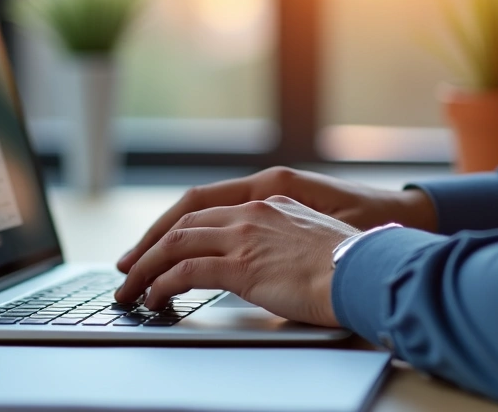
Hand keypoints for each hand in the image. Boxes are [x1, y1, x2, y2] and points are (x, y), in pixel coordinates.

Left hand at [113, 195, 360, 325]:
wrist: (368, 270)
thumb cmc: (352, 262)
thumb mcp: (314, 238)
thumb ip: (284, 242)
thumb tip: (268, 264)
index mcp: (270, 200)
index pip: (206, 206)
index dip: (174, 225)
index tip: (155, 244)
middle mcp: (253, 211)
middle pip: (184, 221)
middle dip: (150, 246)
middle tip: (129, 268)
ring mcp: (245, 235)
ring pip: (176, 244)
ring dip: (147, 268)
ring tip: (132, 289)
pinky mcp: (242, 265)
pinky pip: (186, 272)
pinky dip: (163, 284)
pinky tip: (156, 298)